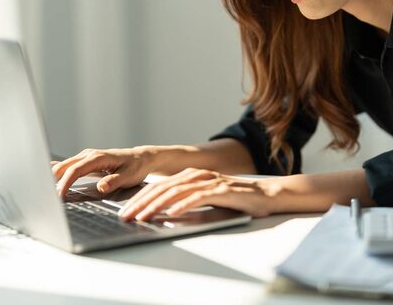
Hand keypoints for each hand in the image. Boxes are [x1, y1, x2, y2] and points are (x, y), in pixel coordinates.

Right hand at [52, 147, 155, 196]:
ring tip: (44, 191)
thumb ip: (114, 181)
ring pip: (64, 165)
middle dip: (54, 181)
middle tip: (46, 197)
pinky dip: (59, 172)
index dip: (65, 183)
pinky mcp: (85, 161)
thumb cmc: (135, 167)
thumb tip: (101, 188)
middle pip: (65, 167)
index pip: (75, 170)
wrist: (140, 158)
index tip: (59, 196)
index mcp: (98, 158)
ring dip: (54, 177)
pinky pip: (68, 166)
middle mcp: (89, 154)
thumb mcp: (129, 176)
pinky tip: (48, 177)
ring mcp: (86, 156)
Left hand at [118, 167, 273, 221]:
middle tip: (126, 216)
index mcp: (190, 176)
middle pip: (163, 188)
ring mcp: (210, 181)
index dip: (140, 198)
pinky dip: (184, 205)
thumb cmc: (236, 201)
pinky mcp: (222, 190)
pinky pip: (199, 197)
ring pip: (177, 192)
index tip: (125, 211)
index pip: (159, 187)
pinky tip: (172, 214)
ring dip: (157, 205)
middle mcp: (197, 175)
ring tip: (144, 217)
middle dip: (141, 202)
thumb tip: (162, 215)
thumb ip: (186, 204)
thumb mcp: (206, 201)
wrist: (267, 195)